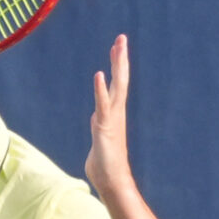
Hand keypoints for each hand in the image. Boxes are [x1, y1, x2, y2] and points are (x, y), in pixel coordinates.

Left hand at [85, 34, 133, 196]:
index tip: (117, 47)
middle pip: (120, 79)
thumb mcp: (99, 138)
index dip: (117, 65)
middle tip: (122, 37)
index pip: (117, 84)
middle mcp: (116, 112)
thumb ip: (98, 125)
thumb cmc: (105, 164)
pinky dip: (100, 90)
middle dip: (120, 58)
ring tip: (117, 46)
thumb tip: (96, 118)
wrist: (111, 181)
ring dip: (117, 65)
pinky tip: (100, 74)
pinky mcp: (104, 127)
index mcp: (114, 113)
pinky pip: (102, 105)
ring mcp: (112, 118)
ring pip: (116, 86)